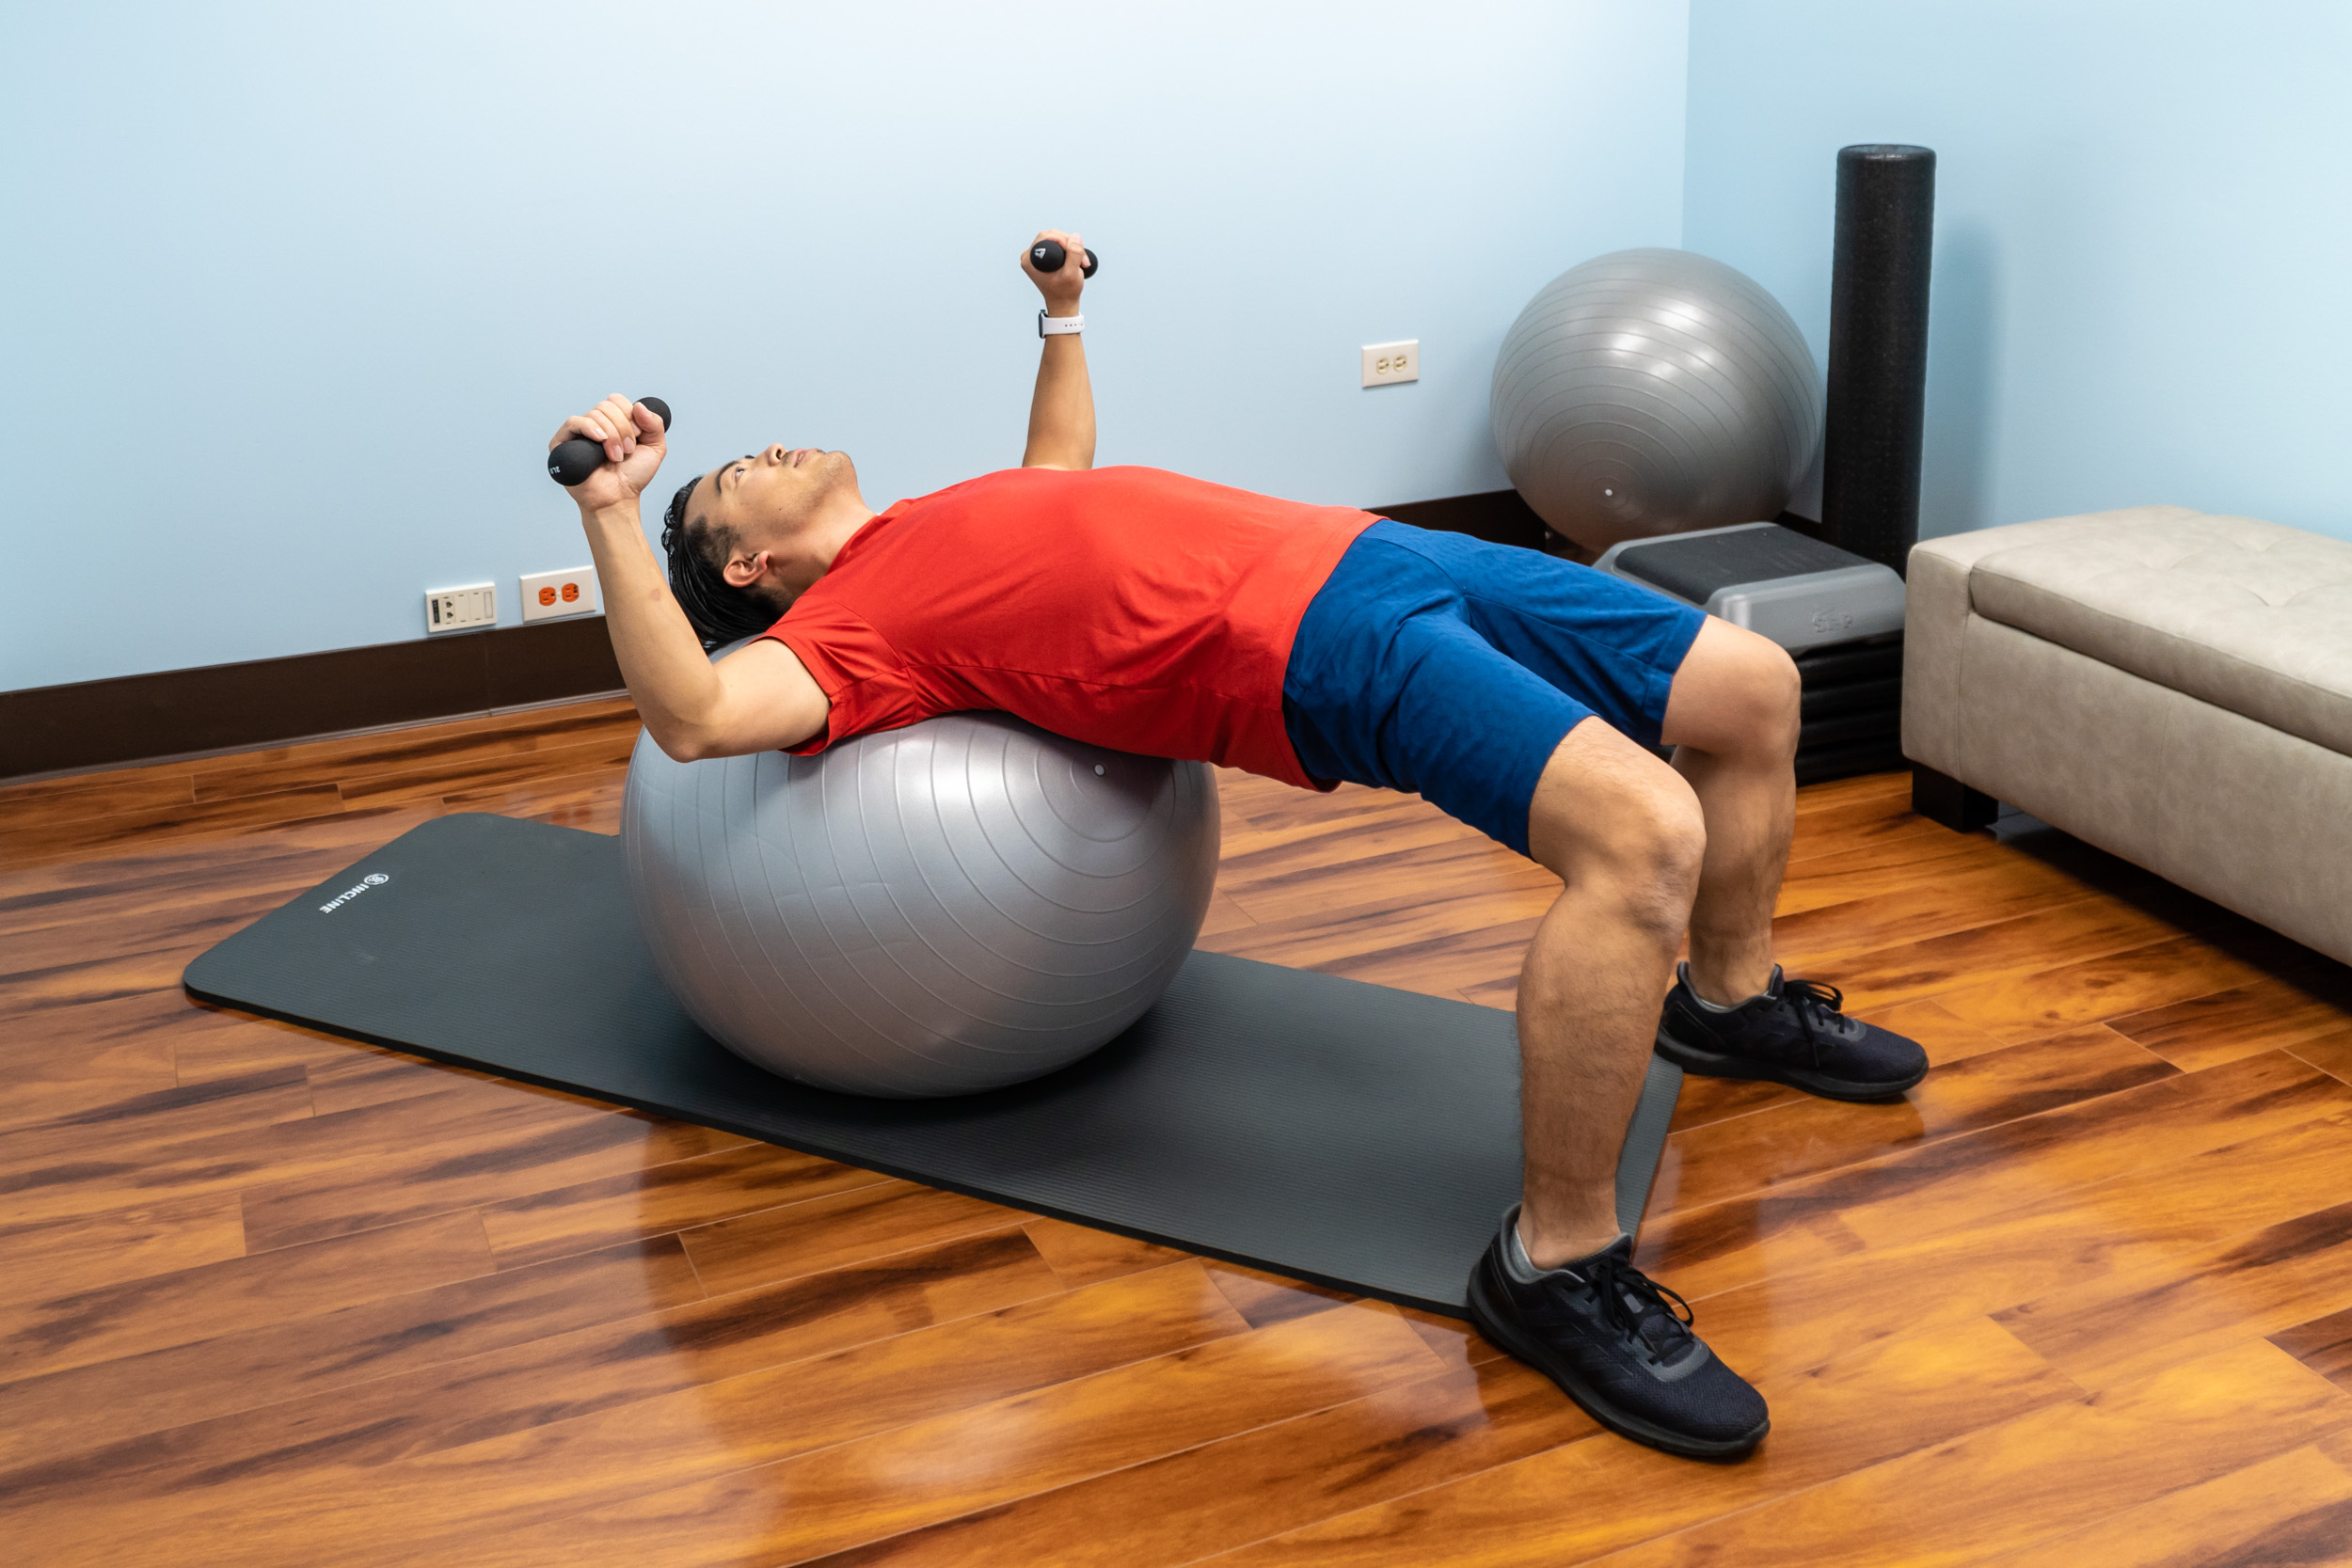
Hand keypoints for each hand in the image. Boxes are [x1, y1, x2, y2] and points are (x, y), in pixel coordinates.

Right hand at [551, 394, 667, 510]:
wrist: (618, 498)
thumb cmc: (632, 477)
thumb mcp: (655, 448)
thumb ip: (655, 424)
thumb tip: (638, 405)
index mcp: (612, 422)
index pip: (617, 401)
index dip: (630, 416)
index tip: (637, 437)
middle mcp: (594, 424)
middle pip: (607, 406)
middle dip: (623, 429)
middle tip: (627, 451)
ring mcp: (578, 433)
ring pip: (594, 414)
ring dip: (611, 435)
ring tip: (616, 456)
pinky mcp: (562, 443)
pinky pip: (573, 422)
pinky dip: (590, 428)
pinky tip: (600, 440)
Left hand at [1020, 228, 1086, 313]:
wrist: (1063, 303)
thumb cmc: (1065, 292)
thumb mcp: (1072, 274)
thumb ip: (1074, 255)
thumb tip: (1075, 236)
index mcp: (1030, 260)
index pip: (1047, 236)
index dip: (1064, 240)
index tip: (1075, 255)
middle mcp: (1029, 255)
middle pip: (1052, 235)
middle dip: (1070, 244)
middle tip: (1082, 260)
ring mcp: (1036, 256)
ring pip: (1057, 239)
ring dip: (1072, 247)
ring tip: (1081, 262)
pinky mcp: (1043, 257)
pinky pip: (1058, 244)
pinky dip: (1069, 250)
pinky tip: (1075, 261)